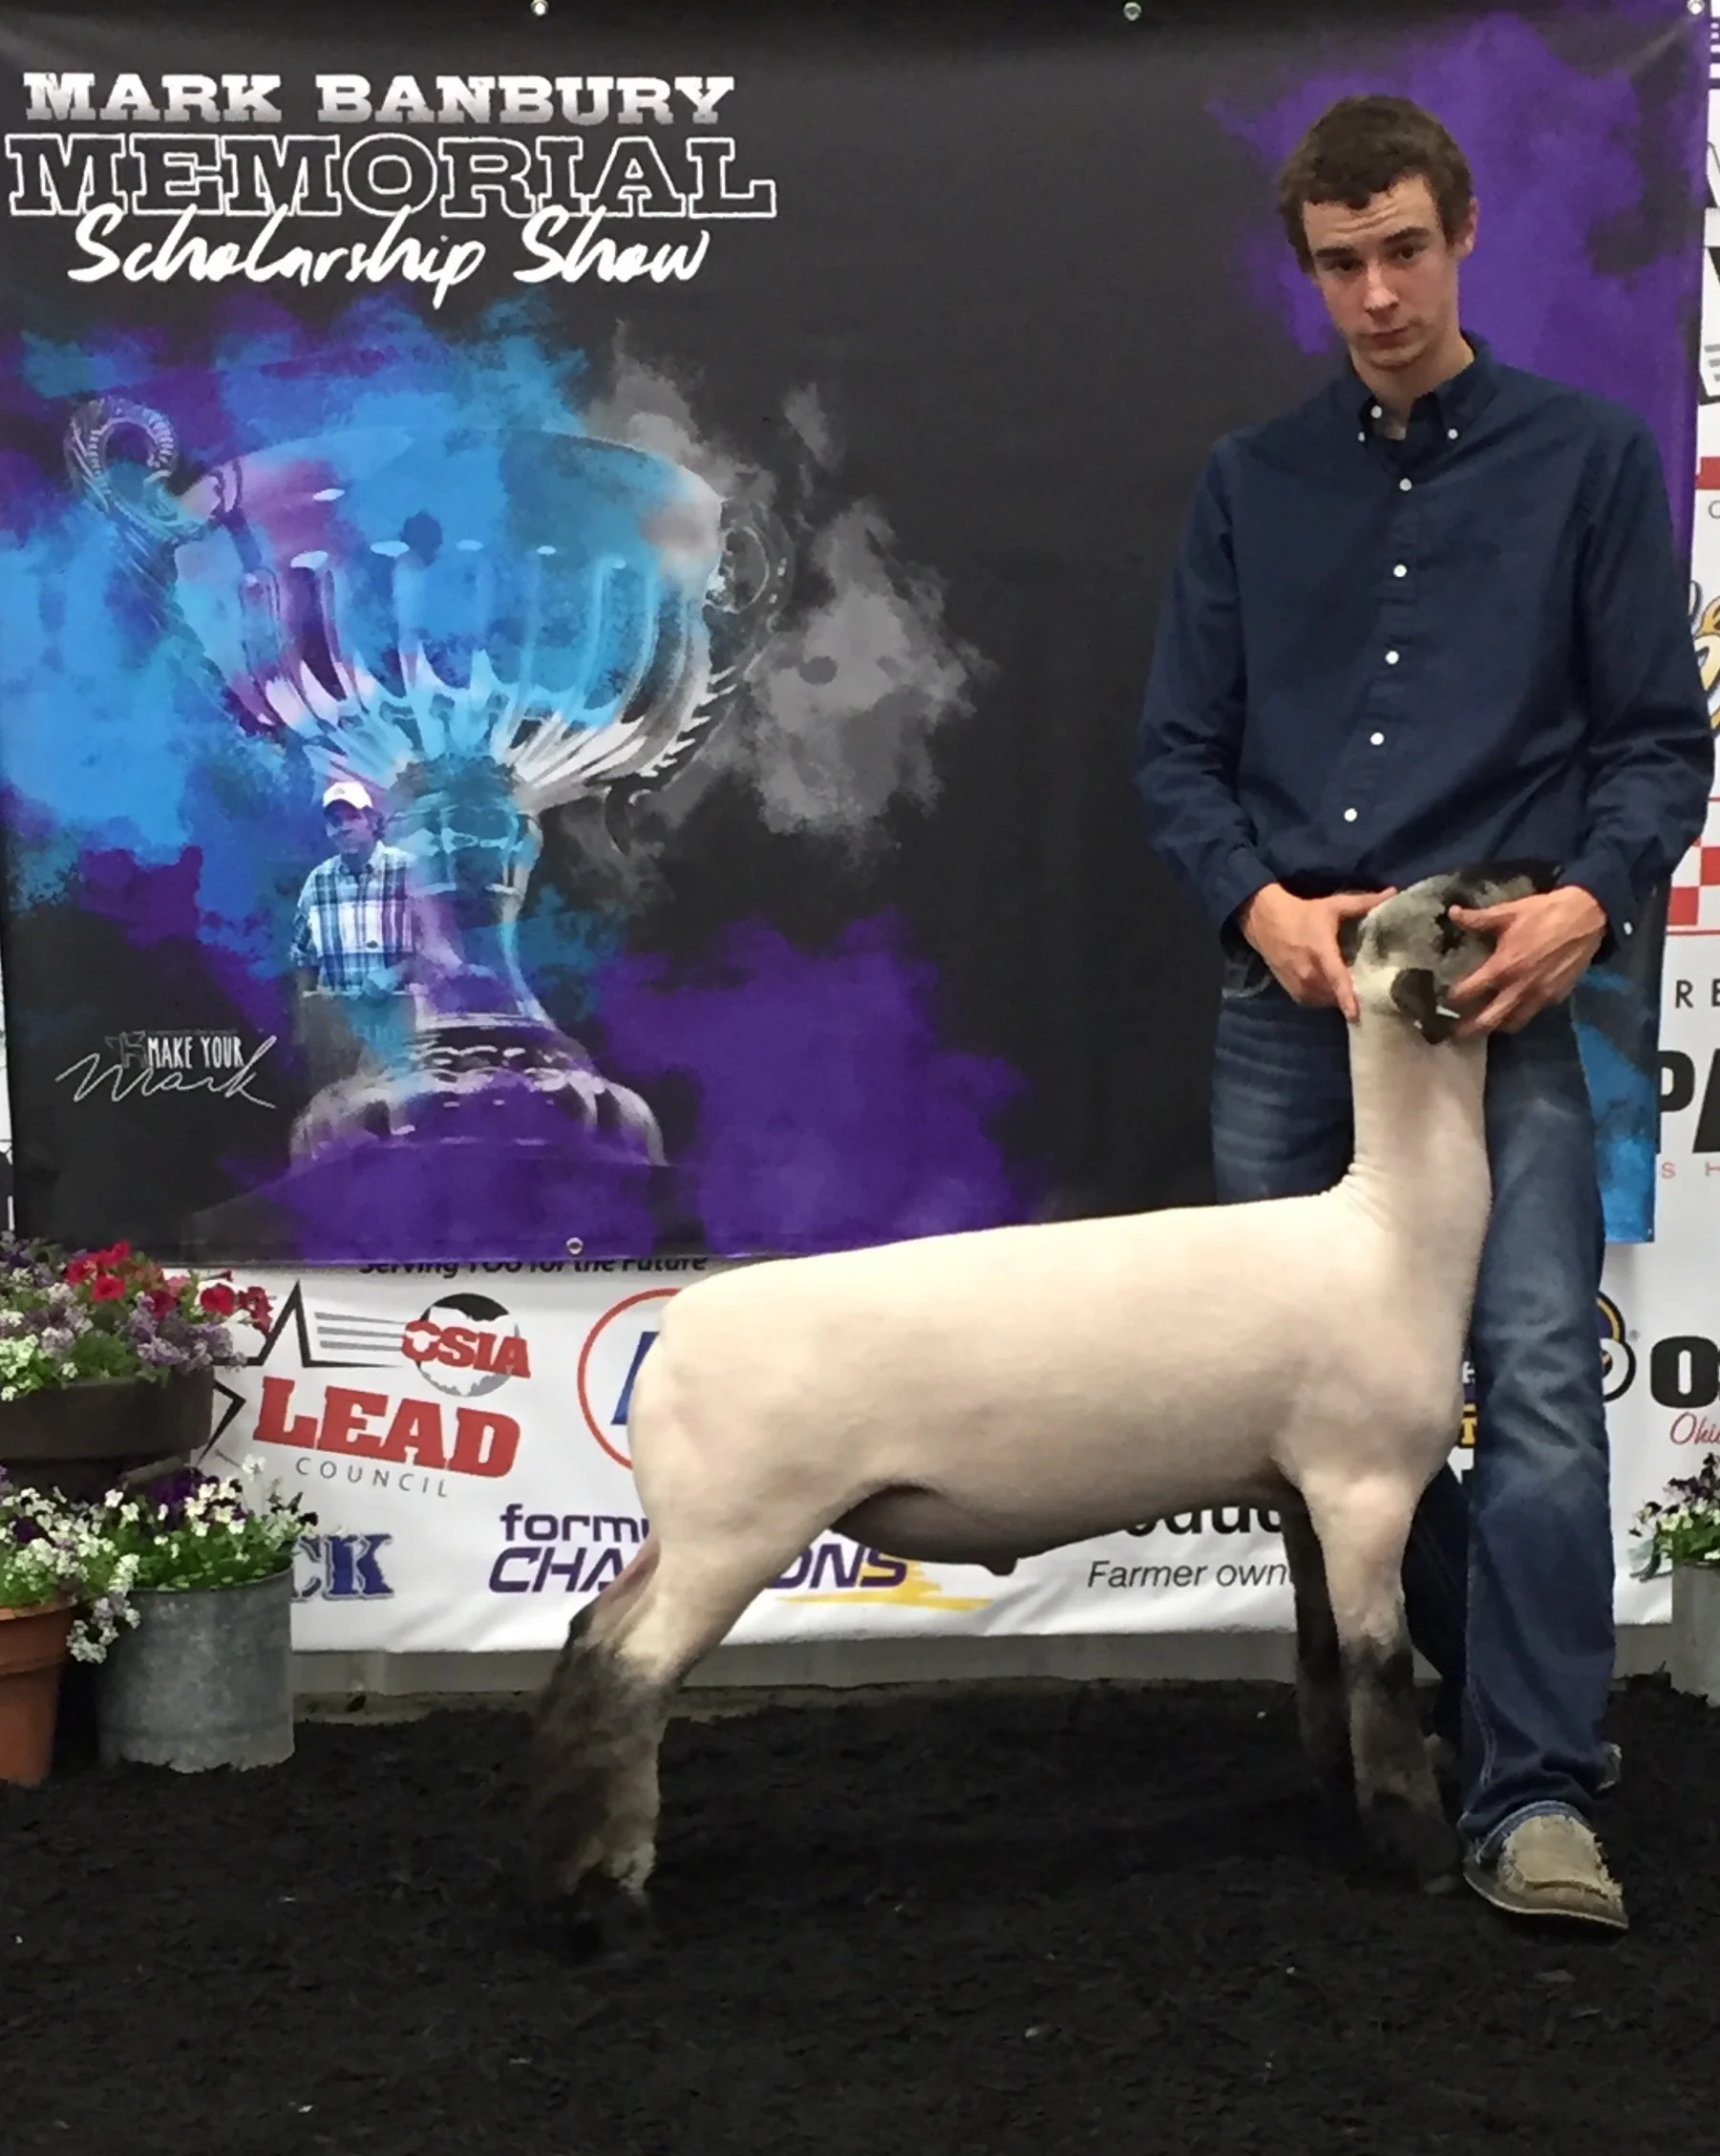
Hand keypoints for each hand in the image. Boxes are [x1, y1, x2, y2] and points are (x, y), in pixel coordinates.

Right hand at [1238, 883, 1395, 1021]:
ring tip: (1349, 986)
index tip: (1356, 1015)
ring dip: (1338, 996)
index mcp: (1321, 952)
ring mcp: (1298, 984)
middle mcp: (1309, 973)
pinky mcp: (1292, 991)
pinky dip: (1325, 997)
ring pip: (1327, 1000)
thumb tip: (1393, 893)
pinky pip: (1315, 1002)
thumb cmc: (1302, 912)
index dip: (1347, 998)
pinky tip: (1331, 986)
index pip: (1336, 979)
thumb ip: (1364, 903)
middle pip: (1336, 994)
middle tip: (1367, 987)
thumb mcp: (1333, 906)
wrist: (1265, 920)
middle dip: (1352, 993)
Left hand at [1443, 886, 1605, 1037]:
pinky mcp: (1557, 997)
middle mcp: (1519, 988)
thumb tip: (1453, 913)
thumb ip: (1478, 919)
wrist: (1587, 917)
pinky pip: (1533, 1013)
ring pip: (1511, 1024)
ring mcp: (1539, 996)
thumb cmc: (1544, 913)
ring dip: (1494, 1027)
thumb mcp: (1507, 912)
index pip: (1468, 993)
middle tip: (1454, 1034)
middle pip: (1487, 1021)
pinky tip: (1512, 1010)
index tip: (1445, 1000)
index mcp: (1502, 967)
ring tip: (1482, 1027)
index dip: (1453, 999)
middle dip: (1468, 1031)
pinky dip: (1519, 1015)